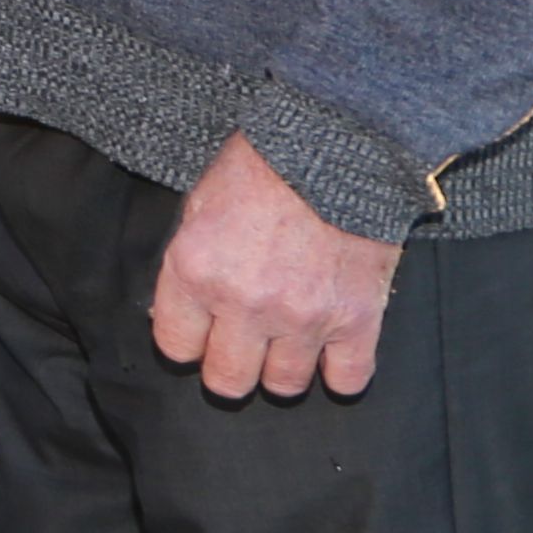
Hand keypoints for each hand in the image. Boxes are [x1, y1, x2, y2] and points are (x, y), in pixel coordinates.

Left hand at [150, 132, 399, 399]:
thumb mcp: (198, 209)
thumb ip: (187, 269)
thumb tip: (178, 319)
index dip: (188, 343)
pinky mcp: (357, 319)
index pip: (176, 348)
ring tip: (287, 342)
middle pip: (228, 379)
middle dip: (231, 368)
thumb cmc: (261, 170)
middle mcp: (246, 303)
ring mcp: (303, 316)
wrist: (335, 146)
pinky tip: (332, 352)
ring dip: (283, 369)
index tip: (201, 334)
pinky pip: (348, 380)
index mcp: (196, 272)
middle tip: (242, 349)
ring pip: (284, 385)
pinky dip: (340, 372)